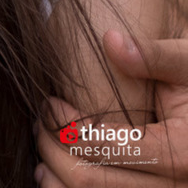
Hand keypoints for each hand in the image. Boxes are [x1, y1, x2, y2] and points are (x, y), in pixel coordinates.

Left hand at [36, 30, 187, 185]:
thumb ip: (153, 56)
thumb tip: (110, 41)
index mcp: (182, 153)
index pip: (102, 146)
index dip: (64, 126)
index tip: (48, 103)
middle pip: (90, 181)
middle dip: (52, 150)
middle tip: (41, 123)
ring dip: (57, 179)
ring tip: (44, 149)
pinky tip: (57, 173)